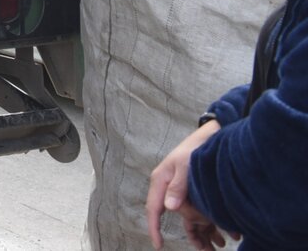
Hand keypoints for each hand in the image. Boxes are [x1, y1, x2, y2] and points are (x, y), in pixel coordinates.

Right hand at [146, 121, 234, 249]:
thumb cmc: (195, 147)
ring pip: (186, 214)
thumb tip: (169, 208)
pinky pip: (195, 209)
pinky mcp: (190, 189)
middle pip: (172, 214)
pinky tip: (221, 231)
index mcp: (161, 180)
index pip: (153, 208)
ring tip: (218, 243)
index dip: (154, 228)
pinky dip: (207, 221)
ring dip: (201, 230)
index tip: (159, 245)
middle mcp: (167, 186)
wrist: (210, 135)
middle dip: (188, 231)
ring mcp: (178, 188)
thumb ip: (177, 186)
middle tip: (204, 244)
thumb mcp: (185, 165)